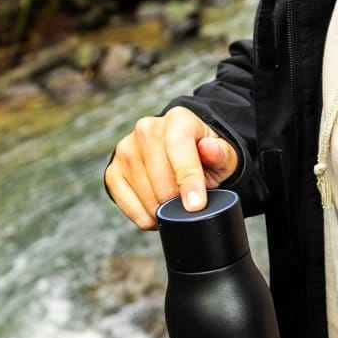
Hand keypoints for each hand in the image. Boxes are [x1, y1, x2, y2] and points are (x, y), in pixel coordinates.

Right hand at [105, 106, 238, 228]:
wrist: (181, 155)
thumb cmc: (205, 158)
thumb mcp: (224, 156)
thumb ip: (221, 154)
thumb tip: (209, 149)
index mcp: (177, 120)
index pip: (178, 146)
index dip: (188, 178)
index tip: (196, 205)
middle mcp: (147, 129)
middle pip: (160, 177)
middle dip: (177, 201)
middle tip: (188, 209)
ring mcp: (126, 149)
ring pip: (145, 194)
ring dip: (162, 211)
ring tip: (174, 208)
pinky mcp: (113, 170)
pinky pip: (126, 204)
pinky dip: (144, 217)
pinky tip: (157, 213)